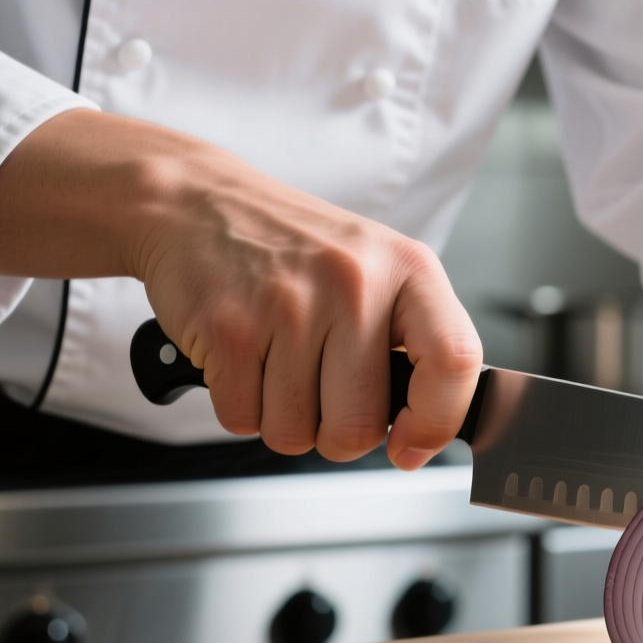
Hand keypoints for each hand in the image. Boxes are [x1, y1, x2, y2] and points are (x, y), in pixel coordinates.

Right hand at [0, 110, 481, 468]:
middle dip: (333, 429)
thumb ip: (412, 348)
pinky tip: (236, 353)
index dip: (438, 422)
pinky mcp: (228, 324)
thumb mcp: (376, 277)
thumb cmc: (293, 246)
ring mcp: (290, 302)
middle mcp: (357, 283)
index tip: (413, 446)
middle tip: (314, 385)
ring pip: (298, 434)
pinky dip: (236, 404)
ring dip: (281, 416)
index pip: (453, 363)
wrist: (189, 196)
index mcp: (406, 271)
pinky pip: (244, 421)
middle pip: (357, 428)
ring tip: (274, 357)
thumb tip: (430, 436)